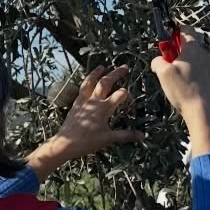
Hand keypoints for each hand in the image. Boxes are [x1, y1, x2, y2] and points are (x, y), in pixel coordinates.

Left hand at [27, 66, 143, 177]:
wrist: (66, 143)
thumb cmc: (88, 141)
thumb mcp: (109, 139)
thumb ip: (126, 135)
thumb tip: (142, 136)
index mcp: (104, 108)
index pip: (119, 94)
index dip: (126, 93)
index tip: (130, 94)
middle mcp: (94, 100)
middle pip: (106, 82)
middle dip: (116, 73)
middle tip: (124, 67)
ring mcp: (84, 100)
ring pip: (90, 81)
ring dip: (97, 73)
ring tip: (102, 66)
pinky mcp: (76, 103)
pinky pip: (82, 88)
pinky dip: (87, 82)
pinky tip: (88, 82)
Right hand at [151, 28, 209, 155]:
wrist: (200, 110)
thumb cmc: (182, 89)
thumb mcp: (162, 72)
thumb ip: (157, 61)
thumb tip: (158, 60)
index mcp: (193, 48)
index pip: (186, 29)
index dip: (174, 30)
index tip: (165, 38)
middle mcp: (203, 54)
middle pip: (188, 43)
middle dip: (175, 49)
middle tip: (166, 60)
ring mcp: (208, 65)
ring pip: (192, 56)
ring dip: (181, 60)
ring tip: (172, 74)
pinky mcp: (209, 76)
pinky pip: (197, 67)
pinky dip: (188, 70)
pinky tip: (181, 83)